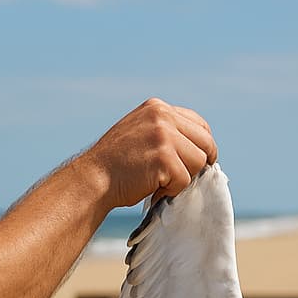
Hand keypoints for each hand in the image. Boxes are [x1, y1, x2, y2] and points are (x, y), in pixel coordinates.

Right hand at [80, 98, 216, 207]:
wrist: (92, 179)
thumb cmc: (116, 165)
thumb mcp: (140, 133)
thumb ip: (165, 131)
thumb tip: (199, 148)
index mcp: (157, 107)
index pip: (199, 124)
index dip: (201, 146)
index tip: (193, 161)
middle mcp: (162, 115)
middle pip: (205, 142)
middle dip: (198, 163)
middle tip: (181, 177)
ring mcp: (163, 135)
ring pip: (199, 161)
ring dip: (183, 178)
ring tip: (159, 181)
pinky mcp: (164, 158)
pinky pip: (185, 180)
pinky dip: (171, 190)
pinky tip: (152, 188)